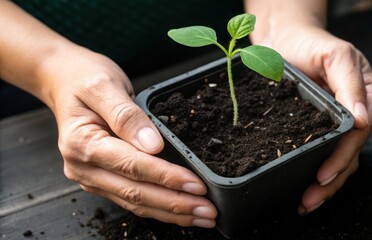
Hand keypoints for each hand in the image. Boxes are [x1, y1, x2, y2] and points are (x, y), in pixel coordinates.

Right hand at [42, 45, 216, 226]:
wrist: (63, 79)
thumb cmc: (84, 78)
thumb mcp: (104, 85)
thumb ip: (127, 115)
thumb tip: (153, 145)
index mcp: (83, 143)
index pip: (133, 166)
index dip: (167, 177)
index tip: (196, 185)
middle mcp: (84, 166)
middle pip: (136, 192)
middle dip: (175, 203)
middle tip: (208, 211)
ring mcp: (91, 176)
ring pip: (135, 202)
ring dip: (170, 212)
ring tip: (201, 216)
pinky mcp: (101, 178)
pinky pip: (131, 198)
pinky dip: (157, 206)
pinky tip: (179, 212)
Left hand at [253, 25, 371, 213]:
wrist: (285, 42)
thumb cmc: (311, 44)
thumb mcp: (335, 55)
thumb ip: (350, 84)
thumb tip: (362, 119)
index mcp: (367, 96)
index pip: (360, 133)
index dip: (342, 156)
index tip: (322, 173)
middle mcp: (357, 113)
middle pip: (351, 153)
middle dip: (332, 179)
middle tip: (310, 199)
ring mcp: (340, 123)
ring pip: (340, 161)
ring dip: (326, 186)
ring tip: (306, 203)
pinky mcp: (320, 128)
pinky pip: (324, 155)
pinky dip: (317, 174)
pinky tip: (305, 191)